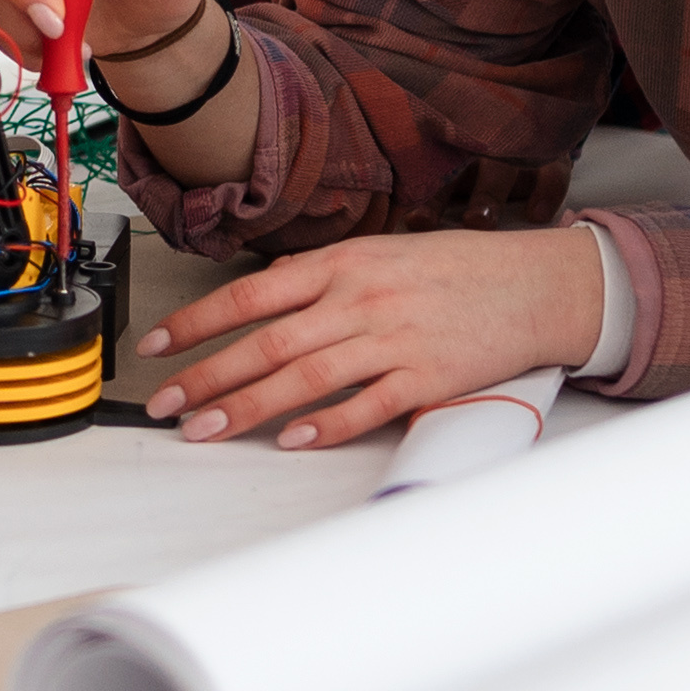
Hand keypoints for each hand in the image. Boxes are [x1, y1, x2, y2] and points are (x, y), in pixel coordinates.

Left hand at [138, 228, 604, 450]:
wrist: (533, 285)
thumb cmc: (455, 270)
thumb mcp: (379, 252)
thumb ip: (320, 275)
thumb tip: (263, 292)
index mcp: (342, 264)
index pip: (250, 295)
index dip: (196, 322)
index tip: (156, 346)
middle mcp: (361, 299)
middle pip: (266, 341)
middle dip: (207, 375)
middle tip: (165, 403)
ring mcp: (393, 339)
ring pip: (305, 376)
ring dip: (249, 406)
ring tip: (207, 428)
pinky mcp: (426, 378)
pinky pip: (367, 406)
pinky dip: (327, 424)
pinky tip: (291, 439)